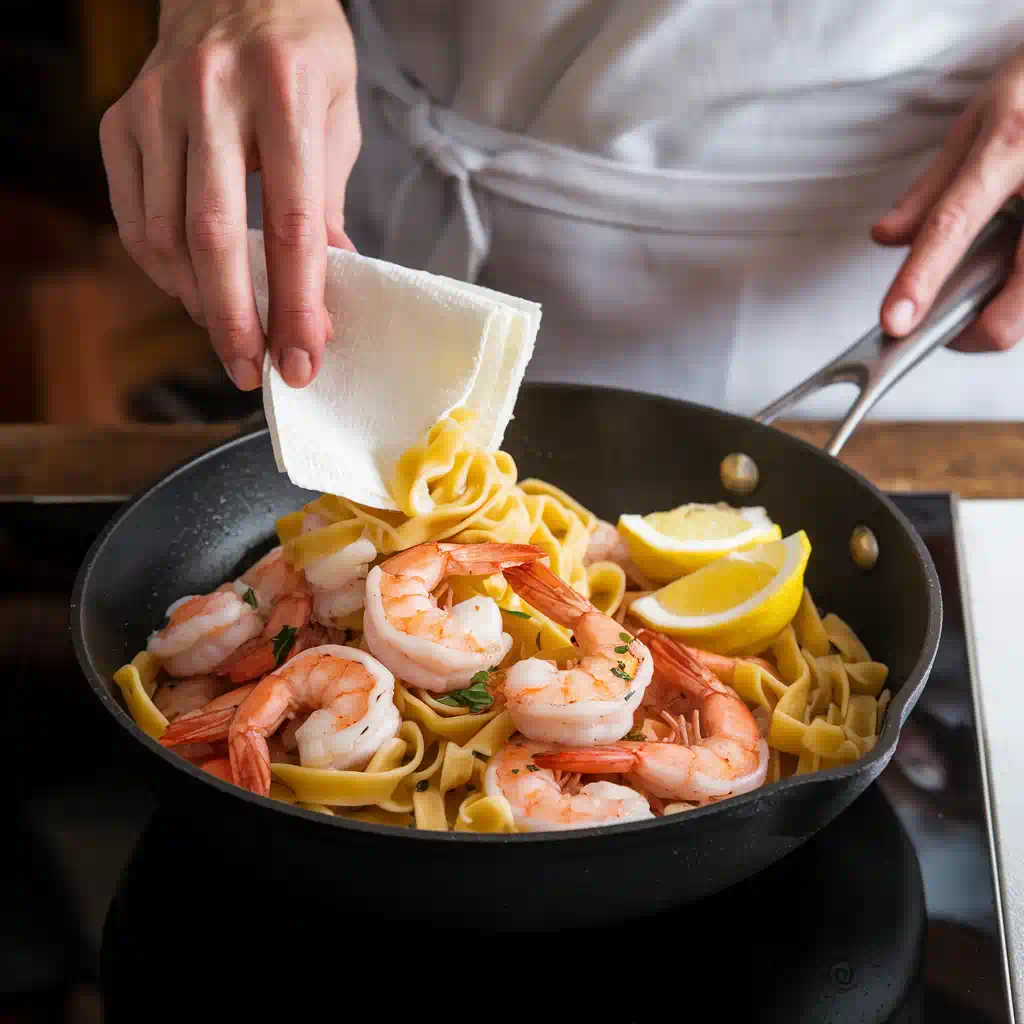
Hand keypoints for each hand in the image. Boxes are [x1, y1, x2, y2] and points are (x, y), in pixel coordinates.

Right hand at [99, 0, 359, 389]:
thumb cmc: (301, 55)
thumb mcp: (339, 117)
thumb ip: (328, 202)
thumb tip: (326, 292)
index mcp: (285, 91)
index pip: (291, 222)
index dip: (296, 302)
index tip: (304, 357)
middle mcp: (211, 91)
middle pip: (212, 234)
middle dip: (234, 318)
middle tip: (253, 372)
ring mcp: (156, 102)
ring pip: (163, 231)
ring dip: (197, 299)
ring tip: (230, 335)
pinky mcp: (121, 117)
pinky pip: (132, 214)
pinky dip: (161, 267)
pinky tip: (192, 289)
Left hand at [873, 45, 1023, 352]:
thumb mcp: (980, 118)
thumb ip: (932, 188)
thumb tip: (887, 238)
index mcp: (1010, 144)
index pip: (953, 224)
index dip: (921, 279)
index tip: (896, 323)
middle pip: (1019, 292)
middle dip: (979, 331)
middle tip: (954, 329)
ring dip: (1013, 310)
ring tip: (997, 283)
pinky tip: (1018, 267)